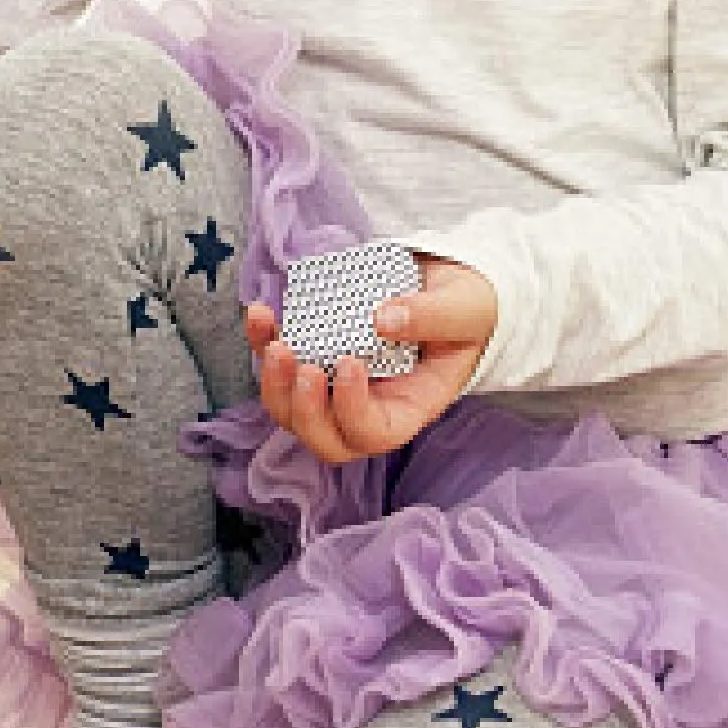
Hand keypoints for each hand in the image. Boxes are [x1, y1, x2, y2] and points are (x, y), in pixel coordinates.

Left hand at [244, 255, 495, 464]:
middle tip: (302, 366)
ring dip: (274, 383)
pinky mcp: (315, 354)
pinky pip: (280, 365)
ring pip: (293, 411)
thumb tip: (383, 320)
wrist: (449, 287)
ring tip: (275, 342)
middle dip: (304, 411)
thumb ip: (431, 316)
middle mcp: (371, 405)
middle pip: (326, 440)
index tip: (350, 363)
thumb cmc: (466, 309)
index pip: (375, 434)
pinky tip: (261, 314)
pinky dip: (262, 343)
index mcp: (411, 406)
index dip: (353, 411)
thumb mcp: (465, 309)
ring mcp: (338, 385)